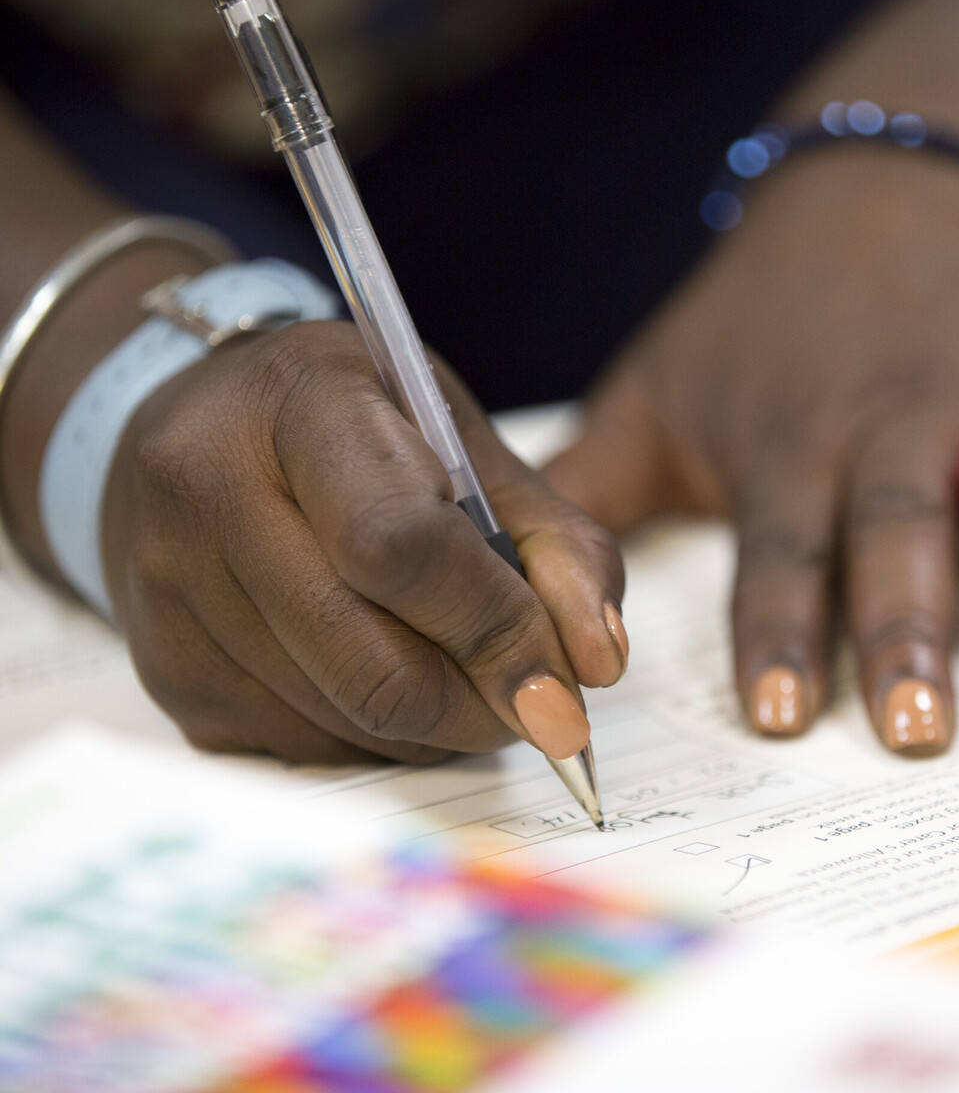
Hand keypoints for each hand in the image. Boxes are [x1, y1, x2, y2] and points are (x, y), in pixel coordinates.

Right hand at [101, 320, 626, 763]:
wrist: (206, 431)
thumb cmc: (353, 425)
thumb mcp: (464, 438)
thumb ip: (552, 539)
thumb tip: (598, 661)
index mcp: (301, 404)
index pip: (401, 546)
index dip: (495, 629)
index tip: (566, 690)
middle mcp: (210, 491)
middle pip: (371, 664)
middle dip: (481, 707)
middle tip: (533, 701)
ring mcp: (171, 590)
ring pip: (341, 723)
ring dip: (436, 729)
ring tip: (461, 674)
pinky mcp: (164, 669)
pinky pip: (297, 750)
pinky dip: (373, 739)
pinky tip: (386, 680)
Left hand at [546, 149, 958, 754]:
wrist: (878, 196)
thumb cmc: (752, 318)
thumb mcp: (656, 385)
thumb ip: (593, 483)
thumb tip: (512, 579)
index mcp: (785, 443)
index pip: (777, 550)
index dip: (778, 632)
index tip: (782, 718)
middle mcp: (889, 432)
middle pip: (898, 536)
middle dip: (908, 631)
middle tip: (918, 731)